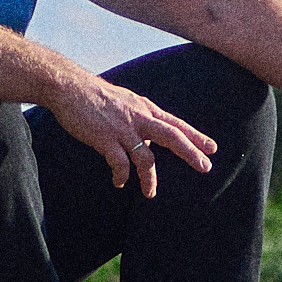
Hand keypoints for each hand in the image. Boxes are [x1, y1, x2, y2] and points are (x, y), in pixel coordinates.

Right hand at [49, 70, 217, 193]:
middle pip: (172, 136)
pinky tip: (119, 182)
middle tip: (205, 168)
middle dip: (190, 152)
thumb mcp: (126, 102)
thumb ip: (141, 117)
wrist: (70, 88)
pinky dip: (122, 175)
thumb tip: (151, 136)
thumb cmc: (97, 96)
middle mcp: (139, 117)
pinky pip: (119, 163)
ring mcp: (122, 128)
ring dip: (149, 178)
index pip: (176, 123)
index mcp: (145, 109)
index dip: (195, 136)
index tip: (212, 148)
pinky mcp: (105, 138)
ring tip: (150, 193)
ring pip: (145, 157)